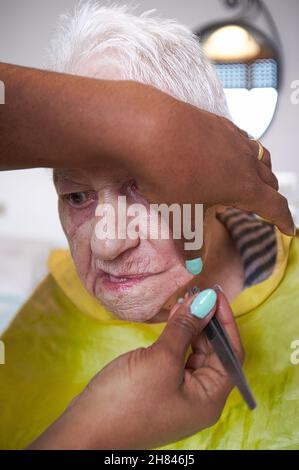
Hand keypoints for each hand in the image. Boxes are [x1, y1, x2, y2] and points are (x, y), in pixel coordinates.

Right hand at [28, 288, 242, 449]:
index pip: (230, 354)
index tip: (215, 293)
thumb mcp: (160, 359)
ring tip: (184, 300)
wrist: (86, 430)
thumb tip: (206, 300)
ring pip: (194, 353)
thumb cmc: (127, 400)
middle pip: (214, 353)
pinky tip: (172, 318)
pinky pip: (177, 358)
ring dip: (191, 327)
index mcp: (209, 399)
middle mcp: (199, 398)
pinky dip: (177, 337)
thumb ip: (185, 327)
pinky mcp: (161, 388)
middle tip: (197, 292)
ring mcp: (179, 394)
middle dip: (207, 321)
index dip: (226, 322)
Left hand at [127, 87, 293, 257]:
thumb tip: (193, 266)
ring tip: (251, 179)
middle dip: (270, 196)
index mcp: (244, 186)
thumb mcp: (181, 215)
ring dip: (260, 171)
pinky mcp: (217, 122)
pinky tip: (228, 153)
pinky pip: (241, 138)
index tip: (288, 230)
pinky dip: (243, 151)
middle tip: (262, 207)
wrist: (149, 129)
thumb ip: (190, 243)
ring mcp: (232, 137)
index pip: (274, 206)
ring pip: (259, 155)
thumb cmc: (169, 176)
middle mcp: (245, 160)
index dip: (283, 220)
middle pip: (269, 179)